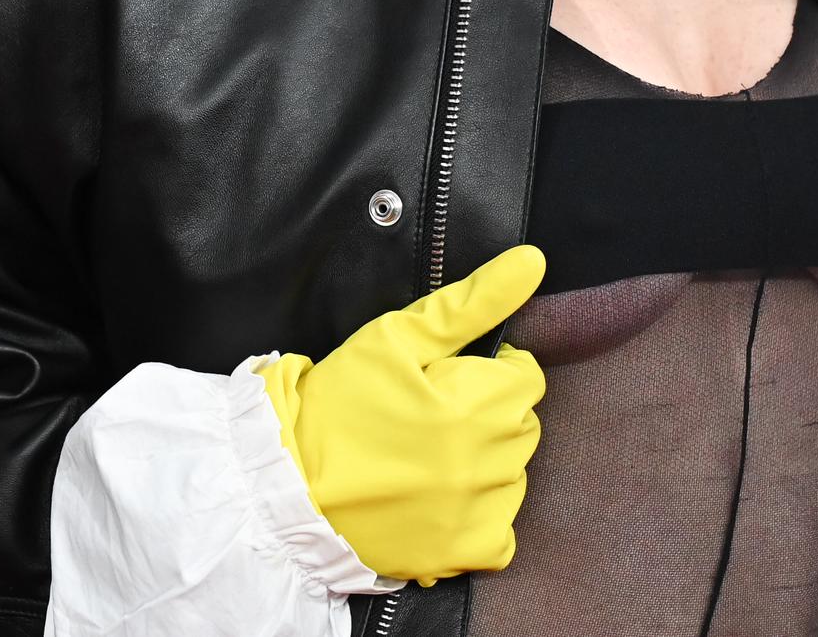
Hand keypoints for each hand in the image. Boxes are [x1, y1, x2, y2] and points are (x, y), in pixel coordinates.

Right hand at [261, 243, 547, 585]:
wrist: (285, 488)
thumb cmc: (338, 405)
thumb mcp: (395, 339)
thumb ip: (470, 303)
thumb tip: (532, 261)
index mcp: (476, 407)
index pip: (525, 376)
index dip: (487, 369)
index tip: (446, 378)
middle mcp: (486, 465)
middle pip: (521, 423)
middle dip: (487, 412)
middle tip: (430, 416)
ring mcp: (475, 515)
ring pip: (513, 475)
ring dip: (484, 463)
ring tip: (426, 458)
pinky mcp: (460, 555)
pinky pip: (500, 534)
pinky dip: (478, 518)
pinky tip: (439, 502)